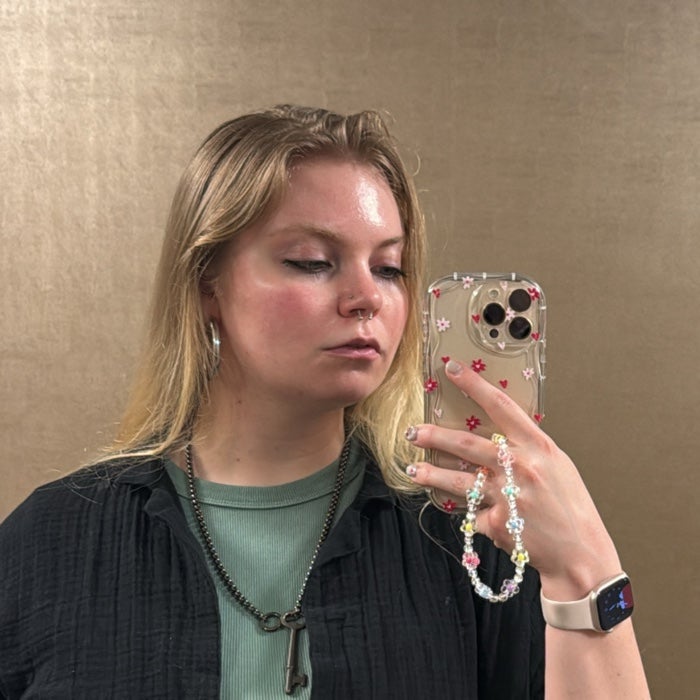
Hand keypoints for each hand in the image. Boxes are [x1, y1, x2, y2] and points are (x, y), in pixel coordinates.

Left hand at [405, 359, 622, 599]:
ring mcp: (507, 496)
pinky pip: (473, 513)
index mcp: (538, 446)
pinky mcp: (498, 523)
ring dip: (430, 474)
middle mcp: (520, 467)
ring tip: (413, 470)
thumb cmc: (571, 506)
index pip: (500, 406)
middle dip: (434, 436)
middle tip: (414, 431)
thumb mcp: (557, 465)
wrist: (581, 554)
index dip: (474, 385)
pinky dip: (472, 513)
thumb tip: (496, 435)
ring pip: (457, 480)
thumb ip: (526, 448)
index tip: (453, 369)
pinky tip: (475, 514)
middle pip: (466, 445)